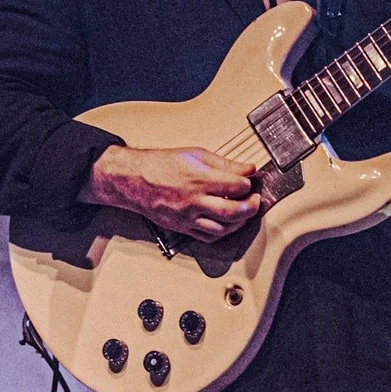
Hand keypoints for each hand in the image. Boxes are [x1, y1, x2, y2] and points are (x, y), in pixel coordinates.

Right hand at [83, 145, 263, 241]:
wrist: (135, 179)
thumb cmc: (161, 164)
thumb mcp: (196, 154)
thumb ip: (225, 164)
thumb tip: (248, 169)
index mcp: (199, 179)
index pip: (237, 185)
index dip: (249, 183)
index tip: (251, 180)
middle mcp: (195, 201)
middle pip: (234, 211)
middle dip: (251, 207)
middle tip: (256, 200)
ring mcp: (188, 217)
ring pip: (223, 229)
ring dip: (239, 222)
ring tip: (244, 212)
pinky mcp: (182, 227)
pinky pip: (208, 237)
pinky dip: (223, 232)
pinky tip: (227, 224)